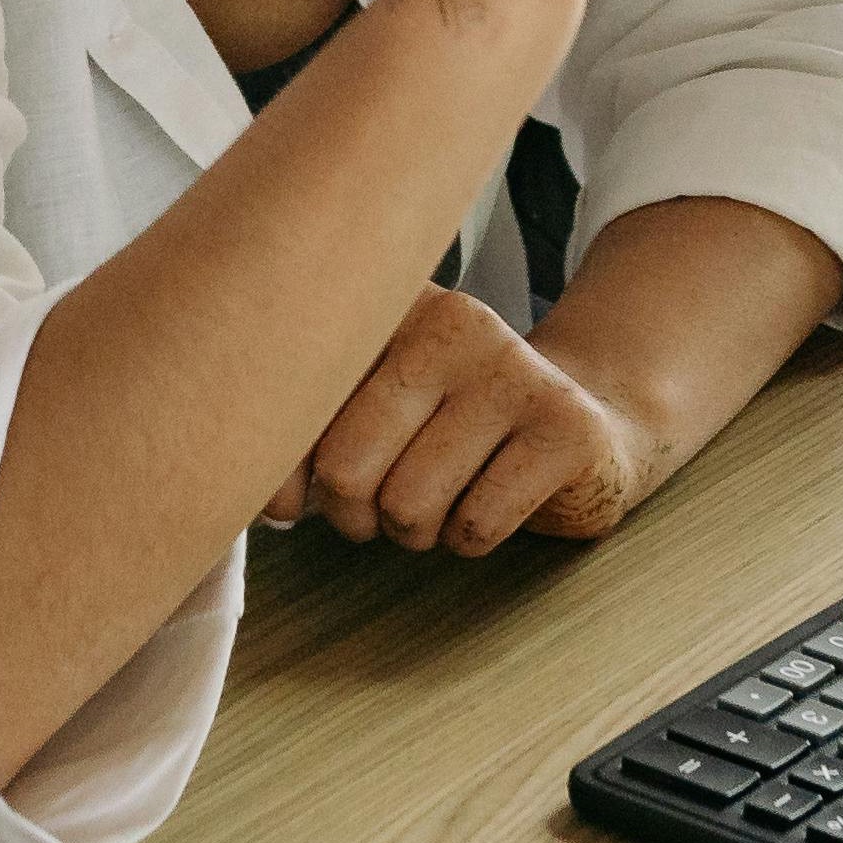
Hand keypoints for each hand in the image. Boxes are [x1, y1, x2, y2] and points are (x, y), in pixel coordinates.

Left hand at [257, 286, 656, 554]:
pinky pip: (474, 525)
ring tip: (441, 498)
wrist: (581, 428)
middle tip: (378, 509)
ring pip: (409, 505)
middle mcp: (453, 321)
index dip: (279, 473)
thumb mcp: (373, 406)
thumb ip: (308, 433)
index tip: (287, 504)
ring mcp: (515, 369)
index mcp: (390, 304)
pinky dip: (469, 538)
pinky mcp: (565, 425)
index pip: (297, 399)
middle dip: (355, 514)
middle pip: (346, 468)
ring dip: (415, 530)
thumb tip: (260, 499)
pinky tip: (489, 501)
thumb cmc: (450, 430)